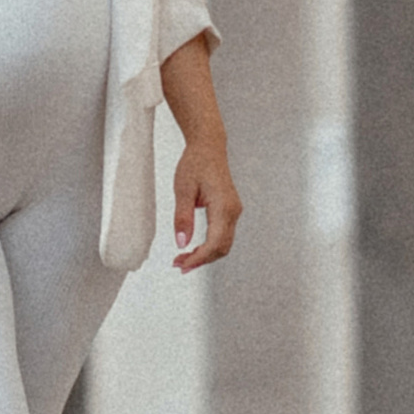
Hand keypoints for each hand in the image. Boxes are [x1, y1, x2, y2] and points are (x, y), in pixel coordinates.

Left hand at [172, 134, 241, 270]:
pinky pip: (222, 235)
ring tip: (184, 259)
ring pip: (223, 244)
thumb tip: (181, 243)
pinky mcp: (230, 211)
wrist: (208, 147)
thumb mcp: (183, 190)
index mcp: (223, 206)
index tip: (182, 265)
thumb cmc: (196, 163)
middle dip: (201, 260)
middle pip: (221, 248)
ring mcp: (233, 211)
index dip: (199, 258)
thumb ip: (183, 218)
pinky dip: (209, 246)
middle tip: (179, 265)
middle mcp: (233, 211)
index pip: (214, 243)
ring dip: (205, 255)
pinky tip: (194, 249)